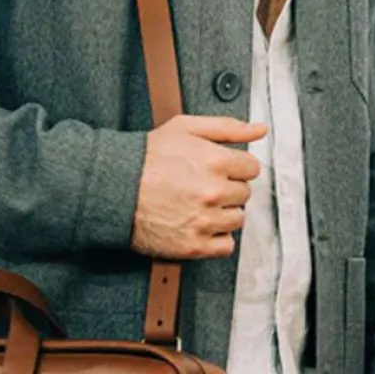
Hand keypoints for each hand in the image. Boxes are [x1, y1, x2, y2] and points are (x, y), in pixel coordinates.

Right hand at [131, 115, 267, 259]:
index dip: (234, 167)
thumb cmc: (147, 157)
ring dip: (223, 213)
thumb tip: (260, 129)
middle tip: (203, 186)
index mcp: (216, 162)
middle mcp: (214, 193)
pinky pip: (226, 246)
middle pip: (244, 194)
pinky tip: (199, 225)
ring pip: (237, 219)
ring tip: (198, 205)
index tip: (218, 170)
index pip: (251, 168)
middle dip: (228, 188)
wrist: (114, 188)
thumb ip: (228, 127)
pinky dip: (217, 238)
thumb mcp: (185, 128)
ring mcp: (205, 221)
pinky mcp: (194, 245)